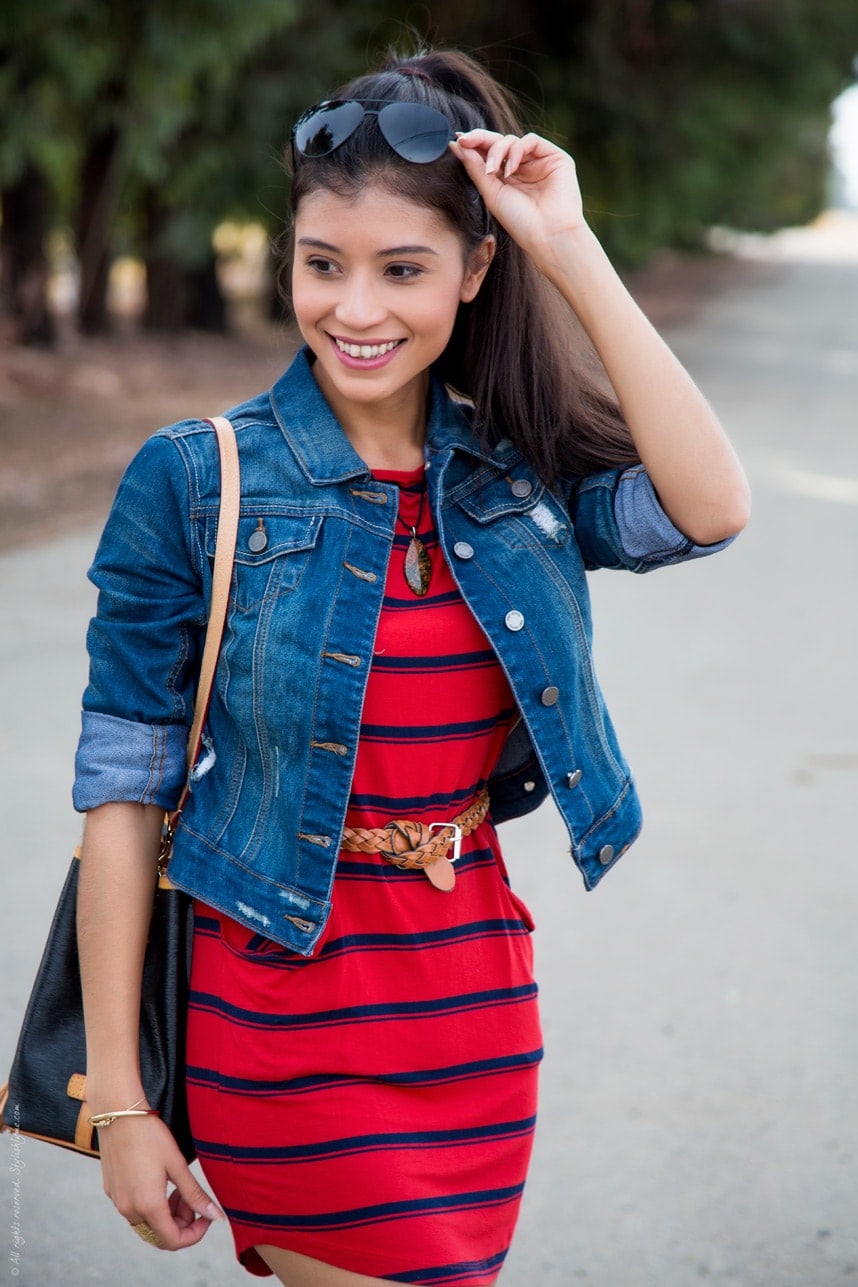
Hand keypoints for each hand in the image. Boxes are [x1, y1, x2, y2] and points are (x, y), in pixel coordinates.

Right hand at [98, 1114, 224, 1250]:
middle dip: (181, 1222)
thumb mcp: (177, 1164)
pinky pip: (134, 1211)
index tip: (206, 1216)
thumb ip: (195, 1194)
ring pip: (147, 1224)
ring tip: (177, 1187)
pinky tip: (159, 1181)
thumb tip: (216, 1217)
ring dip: (166, 1214)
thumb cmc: (150, 1135)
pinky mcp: (112, 1192)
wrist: (118, 1114)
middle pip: (160, 1235)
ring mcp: (118, 1202)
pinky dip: (151, 1205)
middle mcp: (129, 1209)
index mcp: (148, 1205)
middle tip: (190, 1195)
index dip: (194, 1234)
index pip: (173, 1241)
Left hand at [450, 129, 586, 262]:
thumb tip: (456, 145)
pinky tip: (510, 170)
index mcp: (508, 179)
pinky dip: (516, 150)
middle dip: (481, 140)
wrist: (548, 235)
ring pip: (512, 140)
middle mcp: (523, 169)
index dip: (474, 144)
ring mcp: (539, 162)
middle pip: (499, 143)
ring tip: (493, 172)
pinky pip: (530, 141)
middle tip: (466, 141)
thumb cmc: (520, 222)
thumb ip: (475, 168)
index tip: (458, 141)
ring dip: (498, 150)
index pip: (489, 154)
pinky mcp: (555, 157)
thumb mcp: (491, 194)